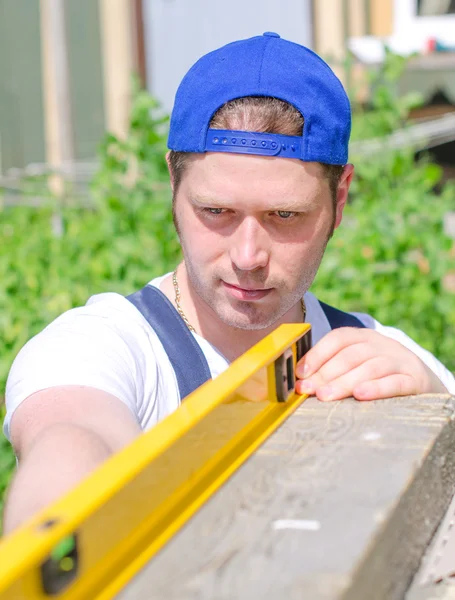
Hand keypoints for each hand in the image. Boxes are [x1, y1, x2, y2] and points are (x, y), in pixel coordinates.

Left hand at [295, 328, 447, 400]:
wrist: (422, 381)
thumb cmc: (378, 374)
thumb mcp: (357, 363)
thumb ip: (332, 368)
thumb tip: (300, 381)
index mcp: (363, 337)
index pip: (338, 338)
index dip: (317, 354)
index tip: (300, 373)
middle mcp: (381, 344)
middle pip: (350, 355)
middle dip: (325, 373)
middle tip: (309, 390)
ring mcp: (399, 360)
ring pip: (370, 368)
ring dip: (344, 382)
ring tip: (325, 396)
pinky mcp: (414, 380)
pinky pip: (395, 382)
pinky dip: (376, 388)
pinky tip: (360, 395)